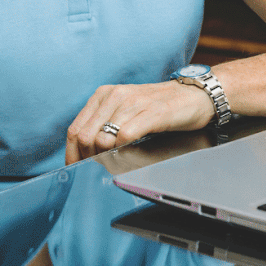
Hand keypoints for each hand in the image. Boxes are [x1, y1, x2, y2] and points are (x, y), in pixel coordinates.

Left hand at [64, 79, 215, 163]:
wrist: (193, 96)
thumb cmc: (156, 107)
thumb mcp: (124, 111)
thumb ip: (103, 125)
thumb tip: (83, 152)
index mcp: (103, 95)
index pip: (75, 129)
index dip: (73, 154)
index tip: (76, 170)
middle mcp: (114, 96)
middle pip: (85, 137)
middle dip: (89, 158)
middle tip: (101, 168)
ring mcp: (132, 103)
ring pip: (103, 139)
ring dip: (107, 157)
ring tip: (117, 162)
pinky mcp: (152, 113)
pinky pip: (125, 136)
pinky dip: (123, 152)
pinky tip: (130, 155)